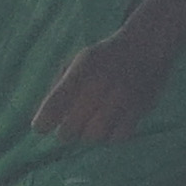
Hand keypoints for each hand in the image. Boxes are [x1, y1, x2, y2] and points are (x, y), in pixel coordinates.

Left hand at [32, 28, 167, 144]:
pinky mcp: (139, 110)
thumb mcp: (77, 60)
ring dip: (88, 134)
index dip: (43, 121)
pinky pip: (116, 138)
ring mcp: (121, 99)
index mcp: (82, 69)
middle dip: (65, 132)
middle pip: (71, 129)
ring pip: (93, 137)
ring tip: (91, 123)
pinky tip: (110, 125)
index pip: (55, 103)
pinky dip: (110, 135)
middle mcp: (100, 85)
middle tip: (68, 127)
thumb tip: (43, 120)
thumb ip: (58, 87)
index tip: (39, 128)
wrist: (146, 47)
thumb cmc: (104, 58)